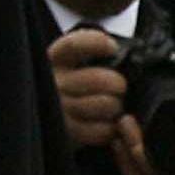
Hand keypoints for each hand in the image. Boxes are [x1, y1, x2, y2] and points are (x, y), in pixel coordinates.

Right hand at [48, 27, 128, 147]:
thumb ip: (97, 53)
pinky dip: (110, 128)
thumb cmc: (81, 79)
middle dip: (117, 84)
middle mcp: (53, 81)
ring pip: (100, 105)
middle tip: (121, 87)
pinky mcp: (66, 131)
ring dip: (115, 106)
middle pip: (96, 80)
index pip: (73, 45)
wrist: (62, 110)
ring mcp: (58, 108)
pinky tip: (109, 122)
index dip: (96, 44)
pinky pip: (97, 130)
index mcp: (57, 58)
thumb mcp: (81, 60)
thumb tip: (120, 53)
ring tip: (116, 106)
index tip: (112, 48)